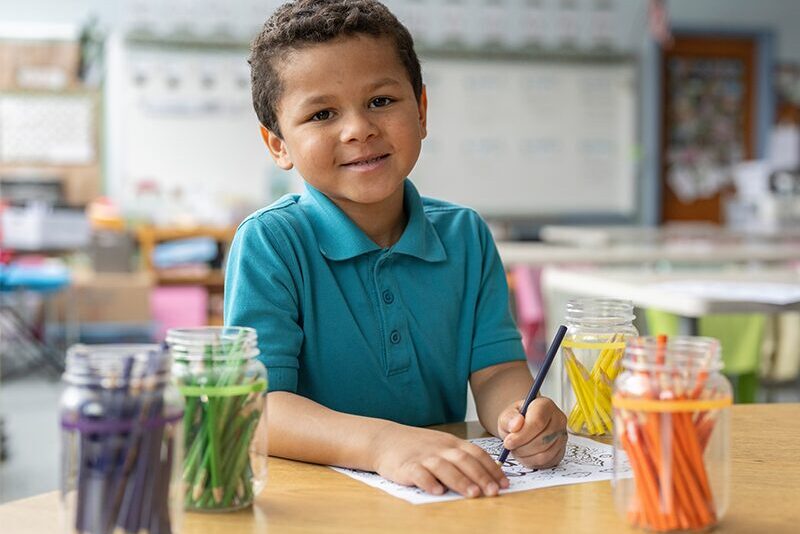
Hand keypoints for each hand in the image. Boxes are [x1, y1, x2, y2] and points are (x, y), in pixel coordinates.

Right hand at [371, 424, 508, 497]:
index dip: (492, 468)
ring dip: (460, 481)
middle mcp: (439, 448)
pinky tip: (437, 491)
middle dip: (481, 476)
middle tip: (494, 492)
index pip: (476, 453)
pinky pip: (418, 474)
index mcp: (451, 443)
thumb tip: (488, 476)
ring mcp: (423, 456)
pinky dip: (428, 482)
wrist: (385, 439)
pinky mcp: (406, 466)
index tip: (504, 483)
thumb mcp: (441, 445)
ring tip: (473, 494)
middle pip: (464, 460)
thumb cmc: (418, 446)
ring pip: (444, 467)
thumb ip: (461, 457)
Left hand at [497, 397, 566, 468]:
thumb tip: (516, 425)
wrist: (522, 425)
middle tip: (510, 446)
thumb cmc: (516, 419)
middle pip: (542, 440)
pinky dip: (532, 462)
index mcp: (545, 405)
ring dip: (526, 456)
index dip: (522, 435)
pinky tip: (524, 454)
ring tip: (517, 449)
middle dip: (522, 447)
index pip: (538, 422)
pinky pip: (547, 462)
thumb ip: (509, 419)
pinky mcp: (561, 451)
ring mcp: (562, 436)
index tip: (508, 441)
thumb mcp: (507, 415)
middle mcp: (558, 420)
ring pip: (545, 454)